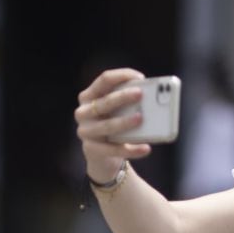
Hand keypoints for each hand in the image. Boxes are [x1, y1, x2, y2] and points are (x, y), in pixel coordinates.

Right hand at [75, 68, 152, 183]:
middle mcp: (83, 112)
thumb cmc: (112, 125)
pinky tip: (146, 148)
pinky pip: (114, 149)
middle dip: (123, 97)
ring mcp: (86, 132)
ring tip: (141, 119)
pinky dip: (132, 150)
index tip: (140, 78)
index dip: (122, 76)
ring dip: (125, 122)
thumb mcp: (116, 111)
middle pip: (105, 102)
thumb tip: (150, 99)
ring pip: (107, 126)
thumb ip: (126, 102)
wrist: (101, 156)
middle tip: (140, 94)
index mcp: (89, 96)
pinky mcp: (92, 150)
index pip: (104, 80)